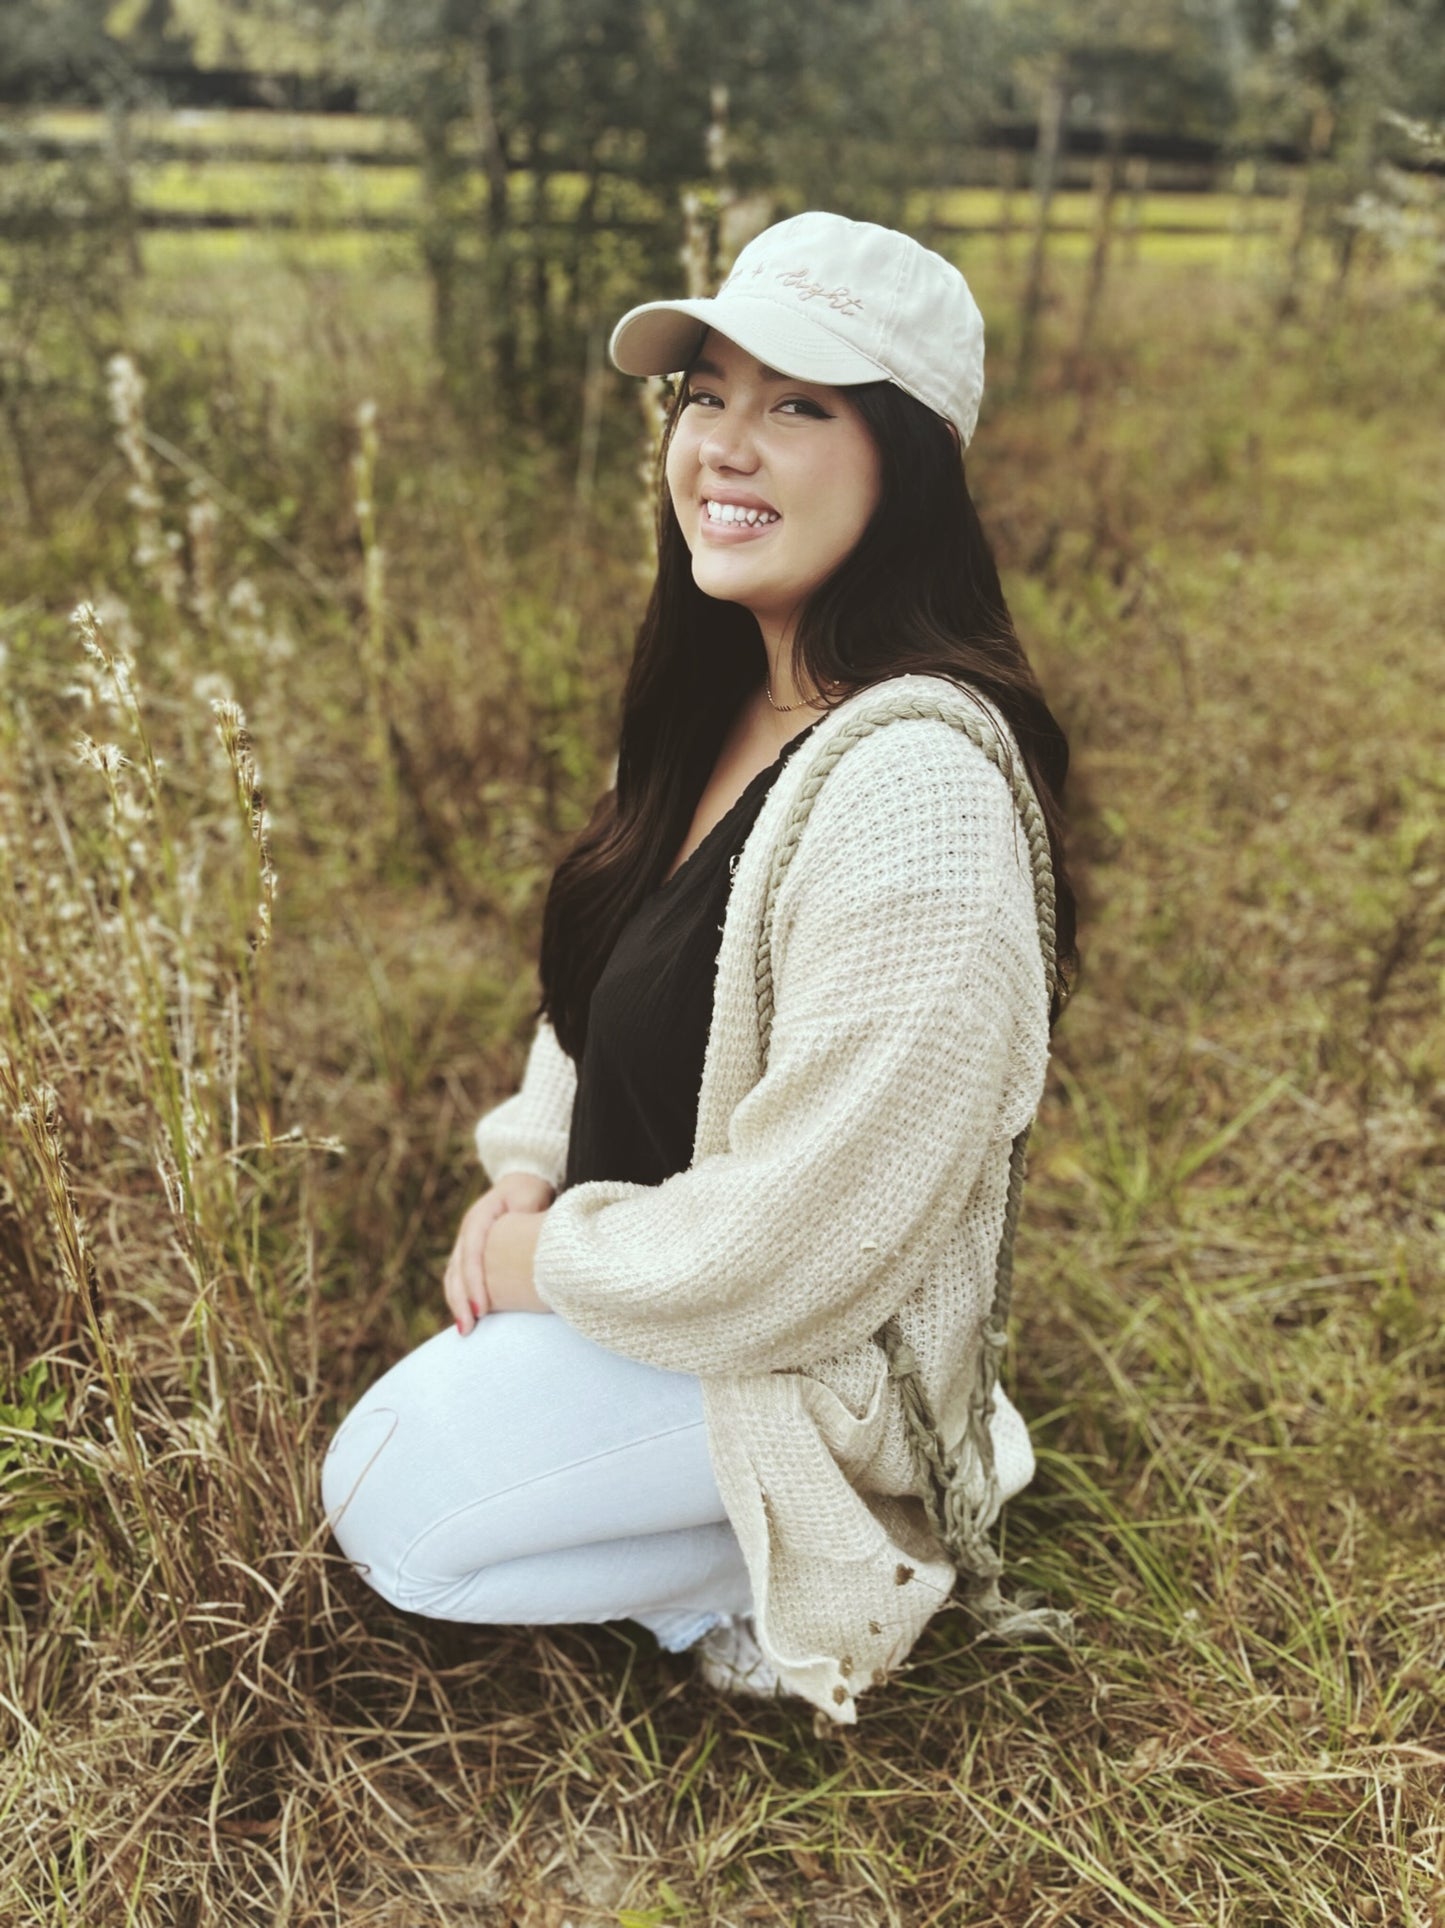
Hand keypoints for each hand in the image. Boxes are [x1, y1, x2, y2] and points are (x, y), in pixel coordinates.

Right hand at [444, 1172, 554, 1334]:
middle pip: (457, 1269)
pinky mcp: (470, 1254)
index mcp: (479, 1217)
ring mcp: (465, 1243)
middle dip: (460, 1300)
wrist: (522, 1181)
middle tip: (468, 1328)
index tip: (482, 1308)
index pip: (472, 1252)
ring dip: (456, 1303)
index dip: (474, 1281)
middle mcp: (467, 1232)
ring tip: (465, 1330)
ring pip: (453, 1276)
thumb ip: (526, 1212)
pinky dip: (461, 1298)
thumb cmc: (530, 1190)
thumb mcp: (531, 1195)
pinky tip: (468, 1318)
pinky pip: (459, 1278)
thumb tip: (528, 1236)